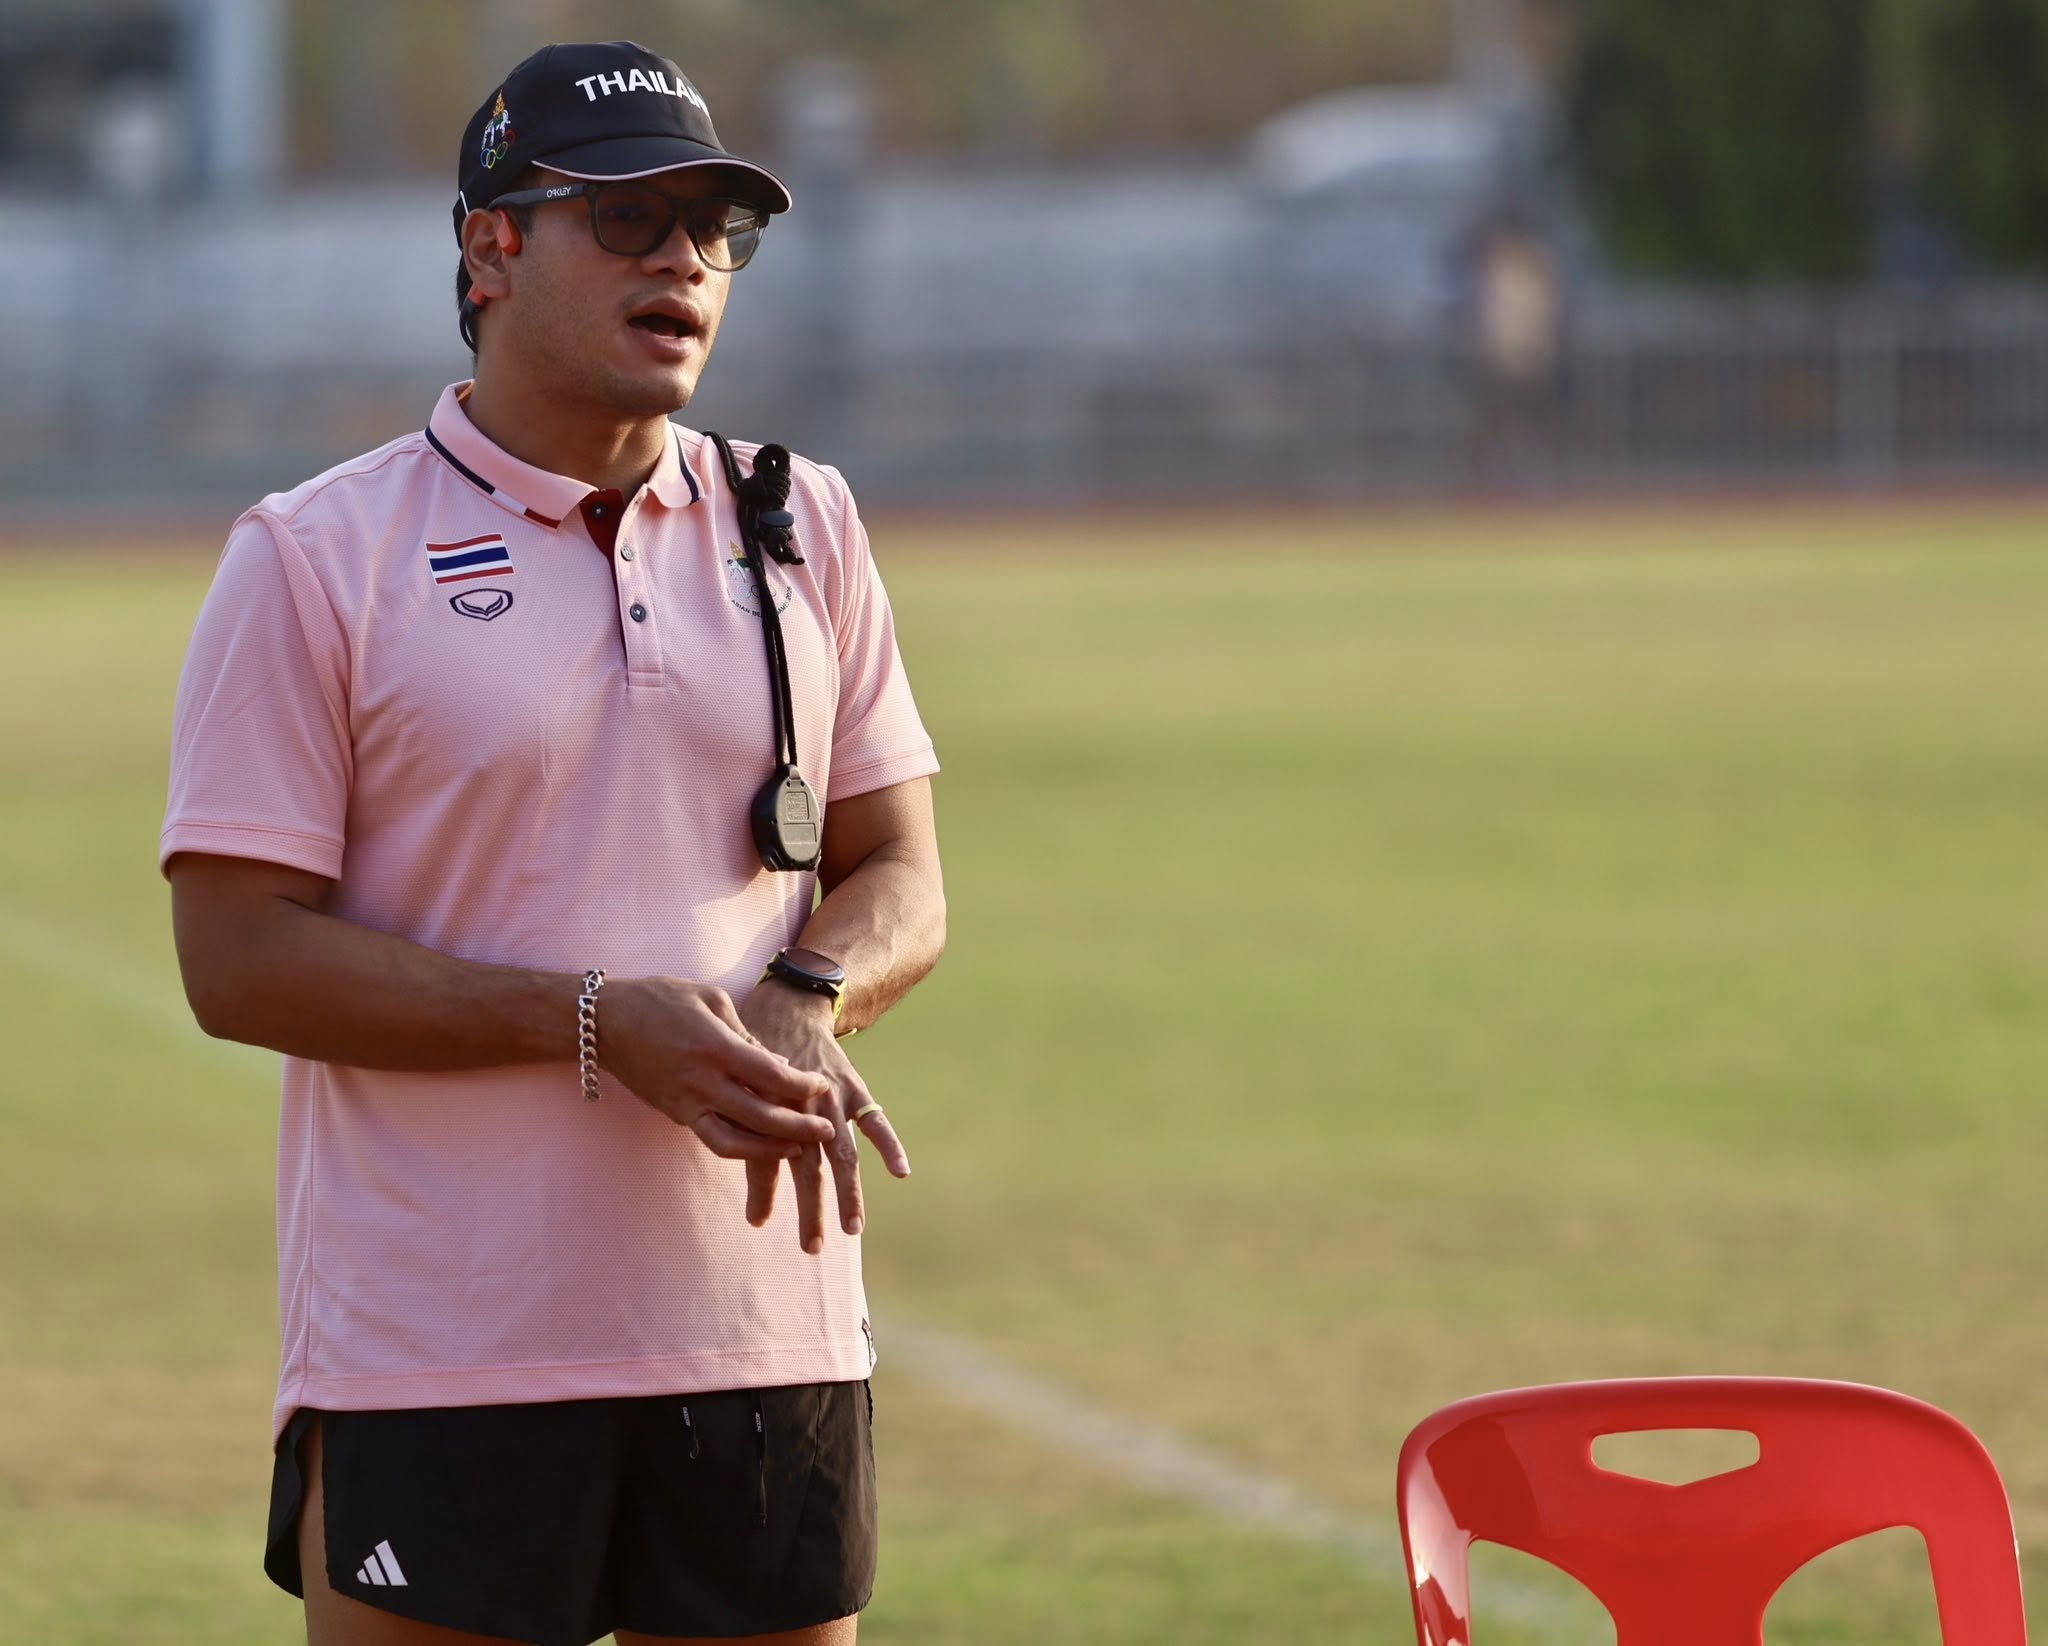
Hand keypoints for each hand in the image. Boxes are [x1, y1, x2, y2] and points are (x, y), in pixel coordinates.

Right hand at [598, 975, 835, 1159]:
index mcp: (715, 1047)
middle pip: (760, 1117)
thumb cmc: (660, 1000)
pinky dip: (741, 1146)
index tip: (821, 1085)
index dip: (802, 1085)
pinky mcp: (675, 1114)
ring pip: (733, 1142)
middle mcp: (701, 1082)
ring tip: (797, 1149)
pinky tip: (763, 1144)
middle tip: (826, 1130)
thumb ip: (745, 1033)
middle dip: (799, 1127)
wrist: (605, 1023)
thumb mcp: (710, 999)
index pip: (771, 1076)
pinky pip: (713, 1138)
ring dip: (770, 1151)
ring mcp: (685, 1103)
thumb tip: (776, 1065)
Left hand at [740, 977, 911, 1252]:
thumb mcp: (742, 1091)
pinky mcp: (853, 1088)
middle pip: (807, 1167)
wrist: (788, 1004)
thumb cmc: (755, 1054)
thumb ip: (747, 1141)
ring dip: (847, 1192)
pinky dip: (889, 1144)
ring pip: (841, 1153)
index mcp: (767, 1107)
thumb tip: (748, 1205)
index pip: (765, 1158)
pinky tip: (900, 1171)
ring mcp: (831, 1099)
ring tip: (853, 1227)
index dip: (762, 1193)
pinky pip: (875, 1119)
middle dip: (811, 1209)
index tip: (758, 1224)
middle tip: (811, 1248)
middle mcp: (799, 1107)